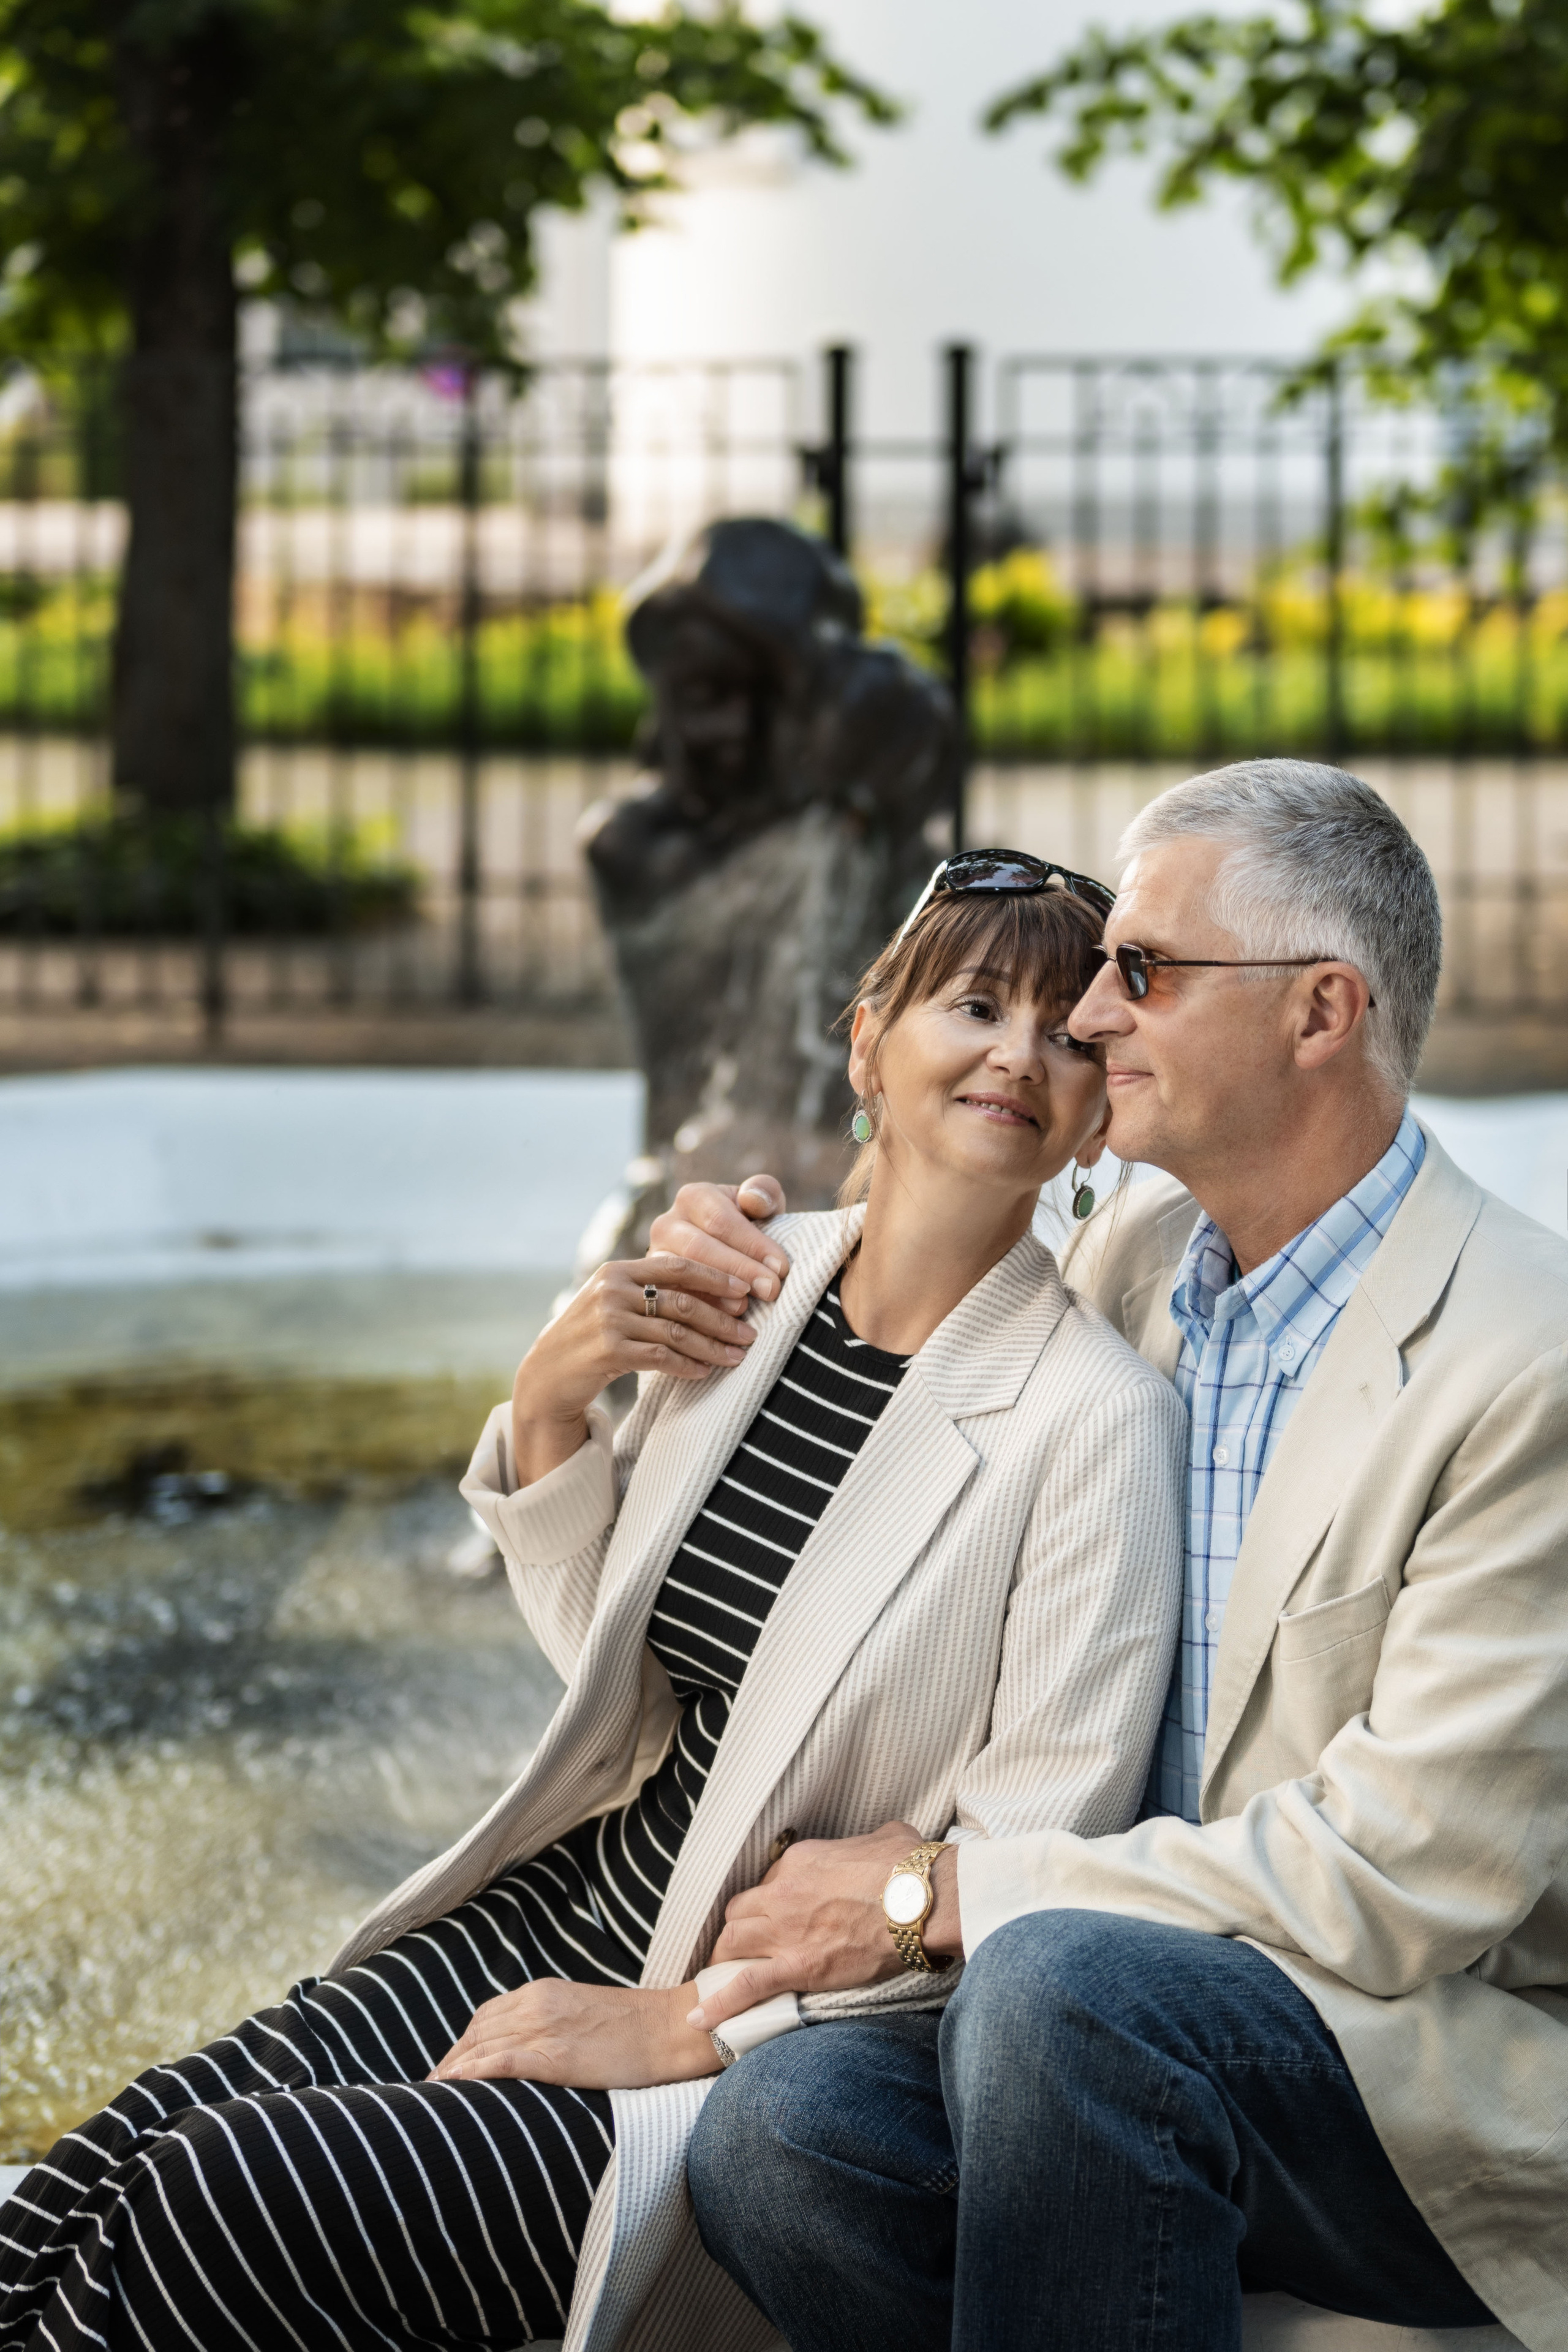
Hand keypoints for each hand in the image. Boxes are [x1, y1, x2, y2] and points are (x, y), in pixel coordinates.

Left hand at [429, 1979, 719, 2089]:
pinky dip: (472, 2072)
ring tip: (430, 2099)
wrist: (670, 2029)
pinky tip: (453, 2087)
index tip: (444, 2073)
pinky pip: (502, 2060)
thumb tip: (525, 2050)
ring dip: (451, 2071)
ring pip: (481, 2045)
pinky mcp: (556, 2054)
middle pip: (475, 2032)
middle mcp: (536, 2004)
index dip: (459, 2047)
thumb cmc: (633, 2029)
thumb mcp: (581, 2016)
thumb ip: (549, 2024)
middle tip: (428, 2093)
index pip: (484, 2019)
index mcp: (541, 1993)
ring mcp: (545, 2028)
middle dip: (447, 2062)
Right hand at [511, 1252, 756, 1484]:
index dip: (716, 1276)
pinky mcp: (607, 1350)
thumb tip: (715, 1292)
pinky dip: (687, 1364)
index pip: (677, 1265)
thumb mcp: (614, 1303)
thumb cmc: (591, 1338)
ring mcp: (608, 1319)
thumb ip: (650, 1291)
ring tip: (737, 1356)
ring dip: (712, 1346)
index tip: (746, 1290)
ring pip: (676, 1331)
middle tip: (750, 1333)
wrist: (547, 1375)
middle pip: (682, 1300)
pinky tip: (704, 1372)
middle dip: (722, 1318)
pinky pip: (661, 1356)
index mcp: (617, 1270)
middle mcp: (611, 1289)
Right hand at [648, 1175, 791, 1303]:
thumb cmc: (747, 1228)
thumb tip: (753, 1200)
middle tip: (771, 1290)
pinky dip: (698, 1315)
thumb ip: (763, 1192)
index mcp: (692, 1197)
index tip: (781, 1268)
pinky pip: (670, 1302)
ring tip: (746, 1307)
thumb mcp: (759, 1205)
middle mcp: (665, 1225)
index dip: (752, 1245)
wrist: (722, 1253)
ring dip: (716, 1294)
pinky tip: (725, 1324)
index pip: (721, 1220)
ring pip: (679, 1275)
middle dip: (739, 1270)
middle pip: (698, 1248)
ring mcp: (652, 1257)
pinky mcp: (650, 1288)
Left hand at [686, 1824, 963, 2032]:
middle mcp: (783, 1893)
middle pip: (741, 1911)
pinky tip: (698, 2019)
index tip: (780, 1914)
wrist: (920, 1902)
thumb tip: (883, 1844)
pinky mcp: (796, 1967)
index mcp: (801, 1861)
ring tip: (723, 1976)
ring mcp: (785, 1930)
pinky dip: (719, 2004)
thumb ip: (871, 1843)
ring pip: (733, 1943)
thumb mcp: (888, 1837)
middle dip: (740, 1929)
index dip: (772, 1901)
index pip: (769, 1882)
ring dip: (726, 1959)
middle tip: (745, 1947)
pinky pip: (746, 1986)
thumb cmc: (909, 1869)